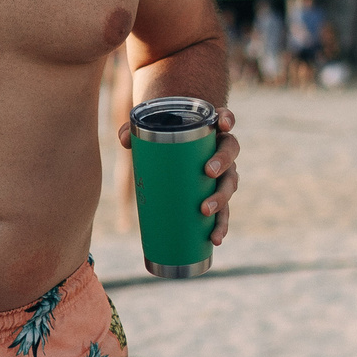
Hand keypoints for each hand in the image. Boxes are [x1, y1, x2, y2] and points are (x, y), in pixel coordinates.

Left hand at [116, 104, 242, 244]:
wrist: (171, 157)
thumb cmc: (162, 141)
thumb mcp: (148, 133)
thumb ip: (134, 130)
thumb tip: (125, 140)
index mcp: (211, 129)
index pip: (225, 118)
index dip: (228, 119)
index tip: (224, 124)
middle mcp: (221, 150)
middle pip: (230, 152)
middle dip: (223, 162)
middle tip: (208, 172)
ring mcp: (222, 174)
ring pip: (230, 184)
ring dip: (222, 199)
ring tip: (206, 211)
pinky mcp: (216, 196)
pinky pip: (224, 211)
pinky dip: (221, 226)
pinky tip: (215, 238)